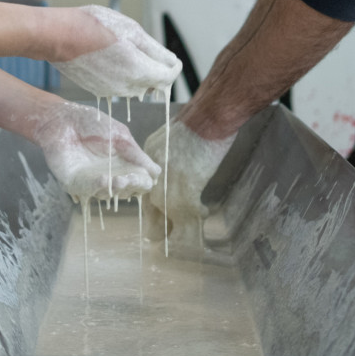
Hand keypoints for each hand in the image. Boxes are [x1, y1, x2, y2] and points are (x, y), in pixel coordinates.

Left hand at [31, 99, 160, 201]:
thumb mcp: (120, 136)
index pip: (138, 181)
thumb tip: (156, 172)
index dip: (143, 181)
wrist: (63, 118)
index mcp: (122, 164)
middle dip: (130, 186)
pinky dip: (97, 186)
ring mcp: (91, 181)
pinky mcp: (74, 183)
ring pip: (107, 194)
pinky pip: (88, 190)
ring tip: (119, 180)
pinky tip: (104, 179)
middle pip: (125, 191)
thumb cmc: (91, 123)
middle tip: (130, 178)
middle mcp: (108, 175)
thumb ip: (136, 154)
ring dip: (114, 188)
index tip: (147, 176)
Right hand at [53, 6, 180, 100]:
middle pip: (155, 82)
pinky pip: (121, 86)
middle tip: (146, 49)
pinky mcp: (100, 90)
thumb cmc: (93, 27)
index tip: (170, 57)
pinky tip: (112, 59)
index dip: (174, 65)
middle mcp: (129, 87)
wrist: (58, 37)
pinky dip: (123, 75)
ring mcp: (113, 91)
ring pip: (138, 85)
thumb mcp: (131, 30)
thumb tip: (172, 63)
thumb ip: (155, 50)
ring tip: (125, 50)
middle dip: (157, 68)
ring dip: (139, 71)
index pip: (170, 76)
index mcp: (140, 71)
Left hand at [144, 118, 234, 249]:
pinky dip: (199, 214)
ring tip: (187, 233)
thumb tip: (169, 179)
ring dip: (179, 226)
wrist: (210, 116)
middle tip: (164, 239)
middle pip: (151, 210)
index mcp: (148, 161)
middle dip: (159, 227)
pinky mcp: (187, 186)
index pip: (144, 194)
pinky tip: (205, 211)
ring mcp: (169, 181)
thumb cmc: (196, 124)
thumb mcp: (169, 140)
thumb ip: (163, 162)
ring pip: (169, 215)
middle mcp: (154, 174)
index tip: (154, 226)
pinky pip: (190, 212)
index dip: (151, 211)